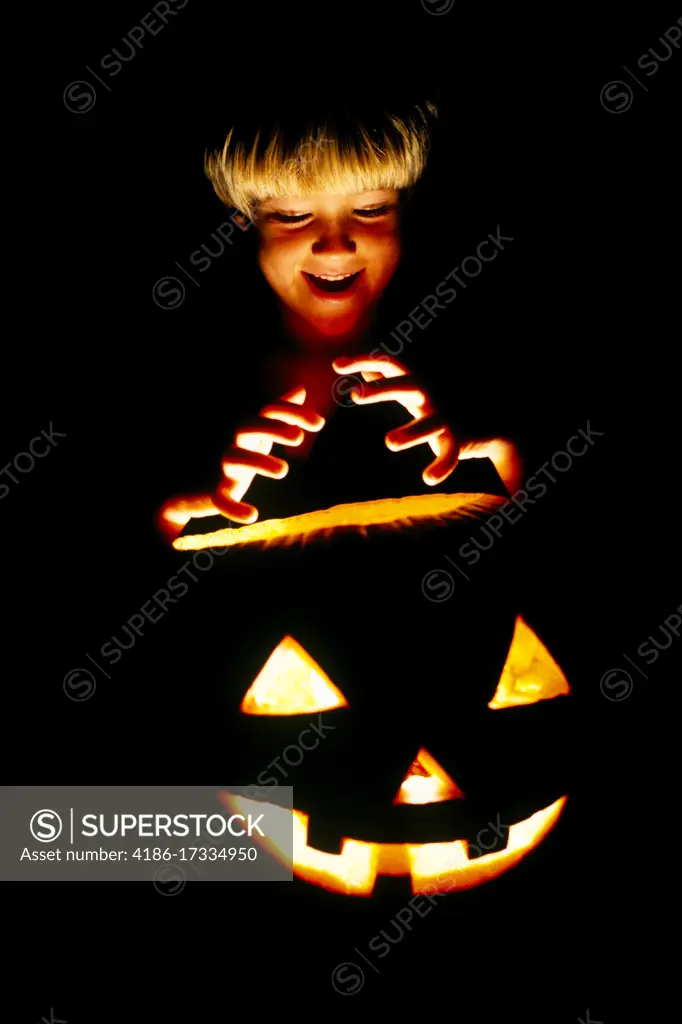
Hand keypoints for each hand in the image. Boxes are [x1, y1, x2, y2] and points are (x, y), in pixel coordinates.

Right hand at [157, 385, 324, 541]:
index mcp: (250, 430)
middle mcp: (235, 444)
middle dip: (273, 427)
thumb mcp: (259, 434)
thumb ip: (279, 413)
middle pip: (247, 425)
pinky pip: (221, 500)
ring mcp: (224, 468)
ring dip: (259, 461)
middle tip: (299, 437)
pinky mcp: (215, 493)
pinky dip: (234, 508)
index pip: (269, 410)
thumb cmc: (237, 455)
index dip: (292, 412)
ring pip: (234, 457)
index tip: (320, 423)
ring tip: (284, 470)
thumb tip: (300, 389)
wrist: (193, 485)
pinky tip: (252, 515)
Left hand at [332, 354, 521, 492]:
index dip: (364, 360)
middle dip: (381, 390)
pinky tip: (429, 478)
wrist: (490, 419)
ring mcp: (445, 417)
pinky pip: (450, 454)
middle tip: (355, 396)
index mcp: (415, 382)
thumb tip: (365, 368)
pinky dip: (442, 466)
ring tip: (390, 443)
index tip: (338, 366)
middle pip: (406, 386)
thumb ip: (390, 378)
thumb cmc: (442, 403)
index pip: (389, 363)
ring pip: (428, 424)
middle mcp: (429, 396)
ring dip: (411, 433)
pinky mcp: (459, 440)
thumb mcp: (415, 388)